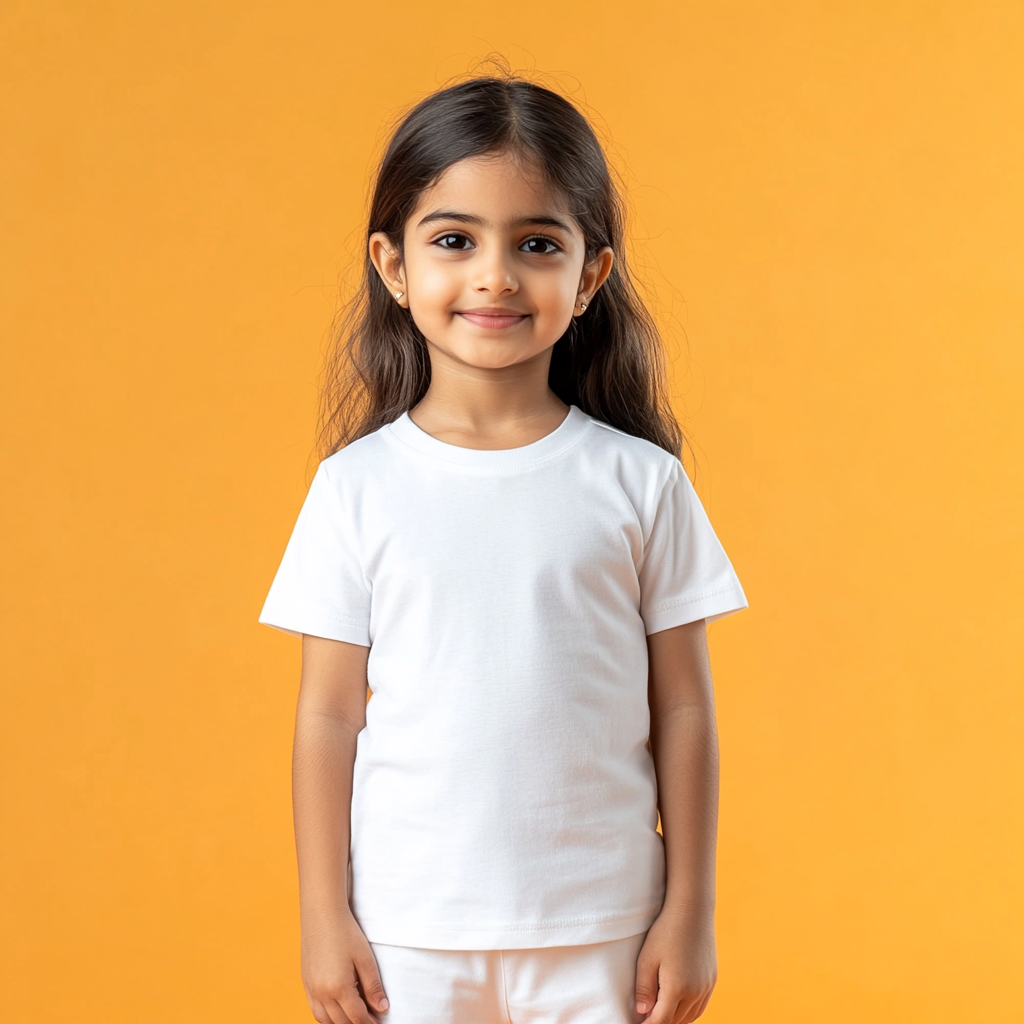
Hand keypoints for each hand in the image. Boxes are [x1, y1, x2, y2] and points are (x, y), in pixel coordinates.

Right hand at [301, 906, 388, 1023]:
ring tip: (355, 1019)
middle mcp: (321, 992)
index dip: (370, 1023)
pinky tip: (337, 1013)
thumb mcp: (365, 959)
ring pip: (325, 1020)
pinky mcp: (306, 983)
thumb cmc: (346, 932)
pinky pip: (315, 1010)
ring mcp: (311, 989)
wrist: (322, 914)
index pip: (357, 1017)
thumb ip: (373, 987)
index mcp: (338, 987)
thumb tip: (382, 1009)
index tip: (379, 1023)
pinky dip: (326, 1018)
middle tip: (371, 1021)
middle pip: (341, 1022)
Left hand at [634, 903, 716, 1022]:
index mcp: (677, 988)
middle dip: (661, 1022)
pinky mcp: (712, 980)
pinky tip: (678, 1006)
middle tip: (646, 1018)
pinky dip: (689, 1012)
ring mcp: (706, 987)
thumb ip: (644, 989)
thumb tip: (641, 1013)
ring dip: (675, 1019)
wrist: (692, 910)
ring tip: (660, 1014)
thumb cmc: (666, 931)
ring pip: (690, 1017)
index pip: (661, 1021)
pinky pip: (700, 1006)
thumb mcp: (647, 959)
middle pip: (676, 1021)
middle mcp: (695, 992)